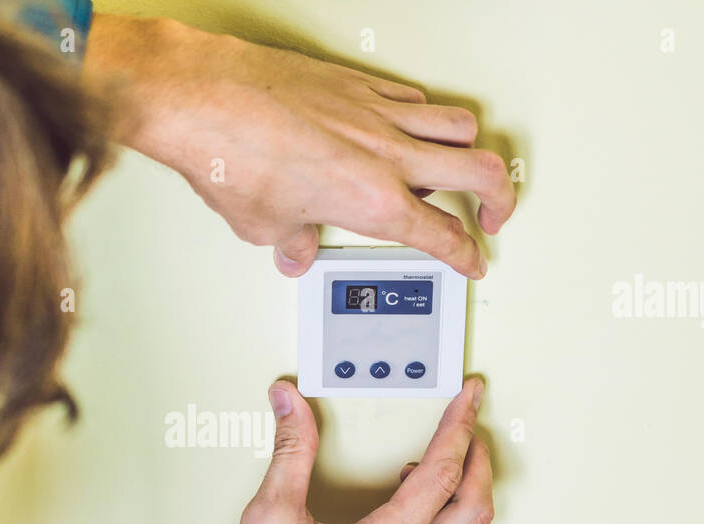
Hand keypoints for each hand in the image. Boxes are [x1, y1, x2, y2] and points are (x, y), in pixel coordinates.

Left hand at [85, 15, 515, 278]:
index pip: (443, 235)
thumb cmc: (230, 155)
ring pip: (458, 124)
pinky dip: (425, 117)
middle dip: (499, 200)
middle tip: (494, 216)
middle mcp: (387, 154)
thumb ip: (292, 241)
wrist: (203, 96)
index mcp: (373, 202)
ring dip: (468, 151)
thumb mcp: (263, 224)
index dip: (466, 255)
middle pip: (480, 170)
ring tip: (459, 169)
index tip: (474, 260)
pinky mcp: (358, 82)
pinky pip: (415, 98)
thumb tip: (294, 250)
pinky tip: (410, 127)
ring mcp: (377, 111)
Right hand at [135, 378, 492, 523]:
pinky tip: (411, 522)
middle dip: (476, 463)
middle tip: (467, 430)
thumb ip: (290, 452)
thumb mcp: (269, 515)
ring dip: (463, 503)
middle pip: (472, 513)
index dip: (459, 428)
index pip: (440, 476)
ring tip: (439, 472)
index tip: (468, 400)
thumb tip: (292, 407)